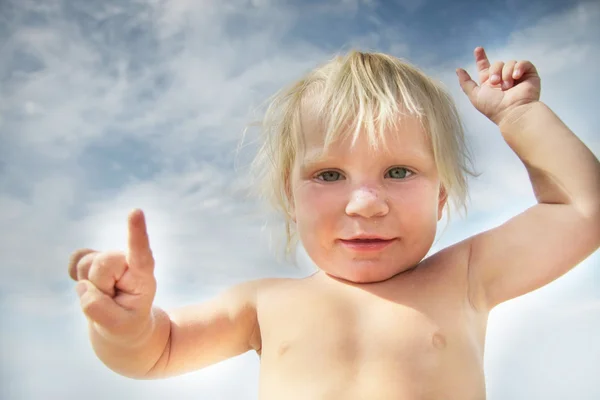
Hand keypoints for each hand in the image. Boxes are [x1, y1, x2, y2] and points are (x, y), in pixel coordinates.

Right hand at [69, 209, 156, 342]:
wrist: (123, 329)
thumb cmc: (127, 326)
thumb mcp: (117, 327)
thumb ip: (97, 309)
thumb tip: (81, 285)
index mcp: (143, 278)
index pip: (140, 254)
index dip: (136, 233)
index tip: (135, 211)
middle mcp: (129, 262)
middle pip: (102, 263)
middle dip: (99, 286)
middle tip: (111, 301)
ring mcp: (112, 260)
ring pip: (87, 263)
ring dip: (89, 285)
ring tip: (105, 296)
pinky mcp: (95, 260)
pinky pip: (77, 259)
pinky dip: (77, 273)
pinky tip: (87, 285)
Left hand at [456, 47, 540, 125]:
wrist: (513, 112)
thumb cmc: (493, 107)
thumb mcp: (475, 95)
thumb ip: (466, 83)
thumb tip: (458, 70)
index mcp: (490, 83)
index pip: (485, 66)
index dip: (481, 58)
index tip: (478, 49)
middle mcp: (503, 79)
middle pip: (497, 64)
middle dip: (495, 71)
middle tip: (495, 83)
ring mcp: (517, 76)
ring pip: (509, 63)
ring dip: (506, 73)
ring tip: (507, 87)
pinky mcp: (529, 74)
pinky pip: (523, 63)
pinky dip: (519, 68)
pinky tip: (516, 77)